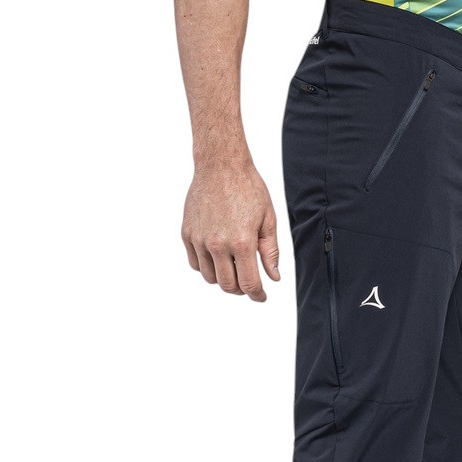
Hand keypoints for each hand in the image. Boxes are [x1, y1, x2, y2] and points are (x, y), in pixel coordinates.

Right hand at [181, 160, 279, 301]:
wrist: (220, 165)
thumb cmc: (248, 188)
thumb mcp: (268, 220)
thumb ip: (270, 252)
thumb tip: (274, 278)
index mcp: (242, 242)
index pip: (249, 284)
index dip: (257, 295)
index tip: (261, 296)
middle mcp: (218, 244)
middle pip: (227, 285)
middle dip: (240, 290)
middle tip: (248, 283)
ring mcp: (199, 240)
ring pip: (210, 278)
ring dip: (223, 279)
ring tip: (233, 268)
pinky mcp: (187, 233)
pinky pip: (195, 263)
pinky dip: (206, 267)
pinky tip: (217, 258)